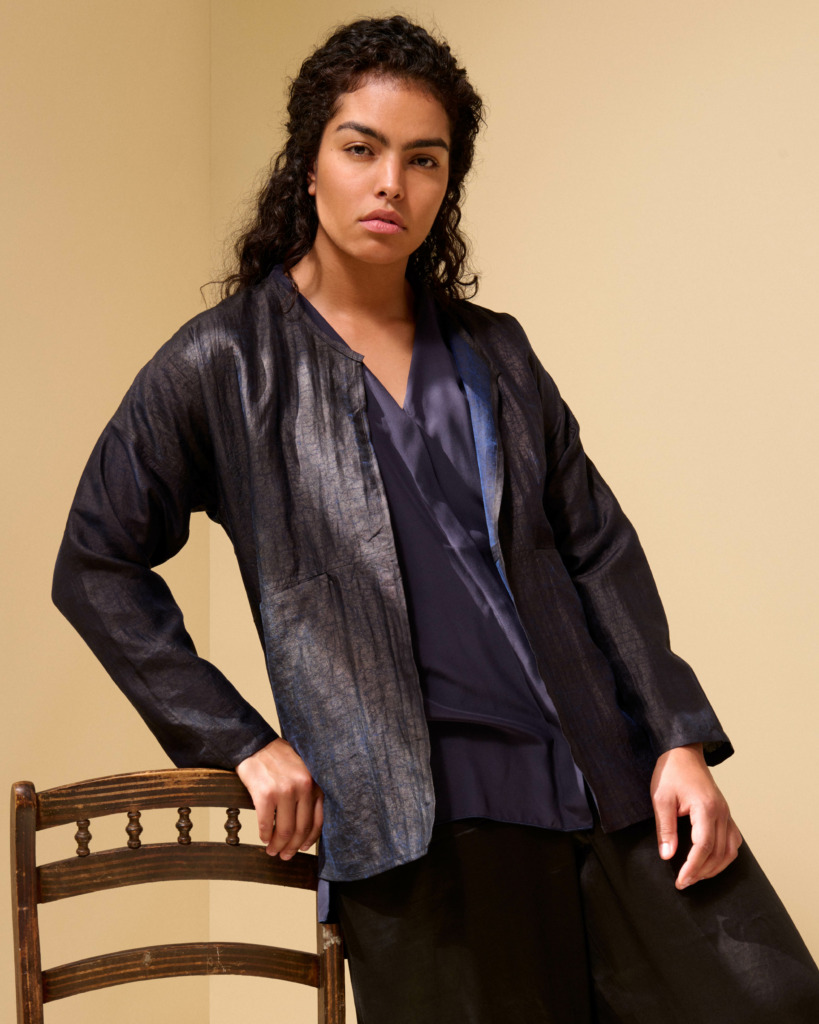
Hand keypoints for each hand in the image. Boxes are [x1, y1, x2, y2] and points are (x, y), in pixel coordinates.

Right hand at [235, 738, 323, 859]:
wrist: (255, 745)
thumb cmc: (278, 759)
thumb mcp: (302, 771)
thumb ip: (307, 792)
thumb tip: (305, 826)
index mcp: (313, 783)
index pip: (318, 821)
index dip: (309, 839)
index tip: (302, 848)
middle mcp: (302, 787)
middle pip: (301, 829)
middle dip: (292, 847)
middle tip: (285, 856)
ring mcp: (284, 791)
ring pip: (284, 830)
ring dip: (278, 846)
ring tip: (272, 851)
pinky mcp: (265, 795)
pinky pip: (266, 824)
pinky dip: (265, 836)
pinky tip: (263, 838)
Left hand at [650, 743, 741, 889]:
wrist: (683, 752)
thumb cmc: (671, 773)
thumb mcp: (661, 798)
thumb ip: (665, 828)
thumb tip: (668, 856)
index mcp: (705, 808)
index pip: (703, 846)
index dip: (693, 867)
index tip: (681, 881)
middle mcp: (721, 812)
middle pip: (718, 852)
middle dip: (702, 872)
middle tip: (684, 882)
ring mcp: (726, 813)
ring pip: (730, 850)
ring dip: (715, 868)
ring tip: (696, 876)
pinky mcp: (726, 813)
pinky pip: (733, 840)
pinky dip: (725, 856)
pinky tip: (711, 862)